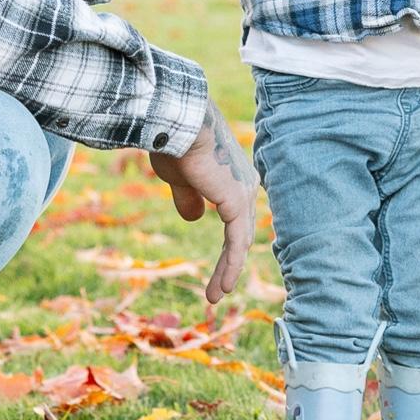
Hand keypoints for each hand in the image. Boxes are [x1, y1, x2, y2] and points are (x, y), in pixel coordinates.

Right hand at [144, 99, 258, 302]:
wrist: (176, 123)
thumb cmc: (173, 143)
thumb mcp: (179, 177)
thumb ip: (189, 197)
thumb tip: (194, 218)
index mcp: (234, 177)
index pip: (235, 217)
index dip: (227, 243)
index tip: (218, 264)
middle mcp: (246, 185)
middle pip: (240, 233)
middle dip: (228, 262)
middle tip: (218, 288)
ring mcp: (244, 194)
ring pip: (238, 242)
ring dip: (226, 271)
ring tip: (215, 296)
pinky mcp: (236, 203)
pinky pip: (236, 243)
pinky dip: (230, 267)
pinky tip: (223, 288)